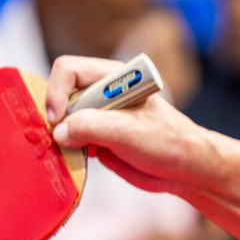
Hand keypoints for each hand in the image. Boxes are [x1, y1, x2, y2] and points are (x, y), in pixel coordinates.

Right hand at [47, 55, 206, 196]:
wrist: (184, 169)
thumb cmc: (166, 141)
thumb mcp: (128, 131)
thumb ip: (91, 126)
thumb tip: (59, 132)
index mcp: (113, 78)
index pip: (69, 70)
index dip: (57, 92)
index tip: (58, 119)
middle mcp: (101, 94)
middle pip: (60, 95)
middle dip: (55, 116)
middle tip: (61, 140)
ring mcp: (97, 116)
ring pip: (61, 119)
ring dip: (59, 136)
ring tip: (73, 152)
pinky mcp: (95, 138)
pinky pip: (68, 140)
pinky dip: (66, 150)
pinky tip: (78, 160)